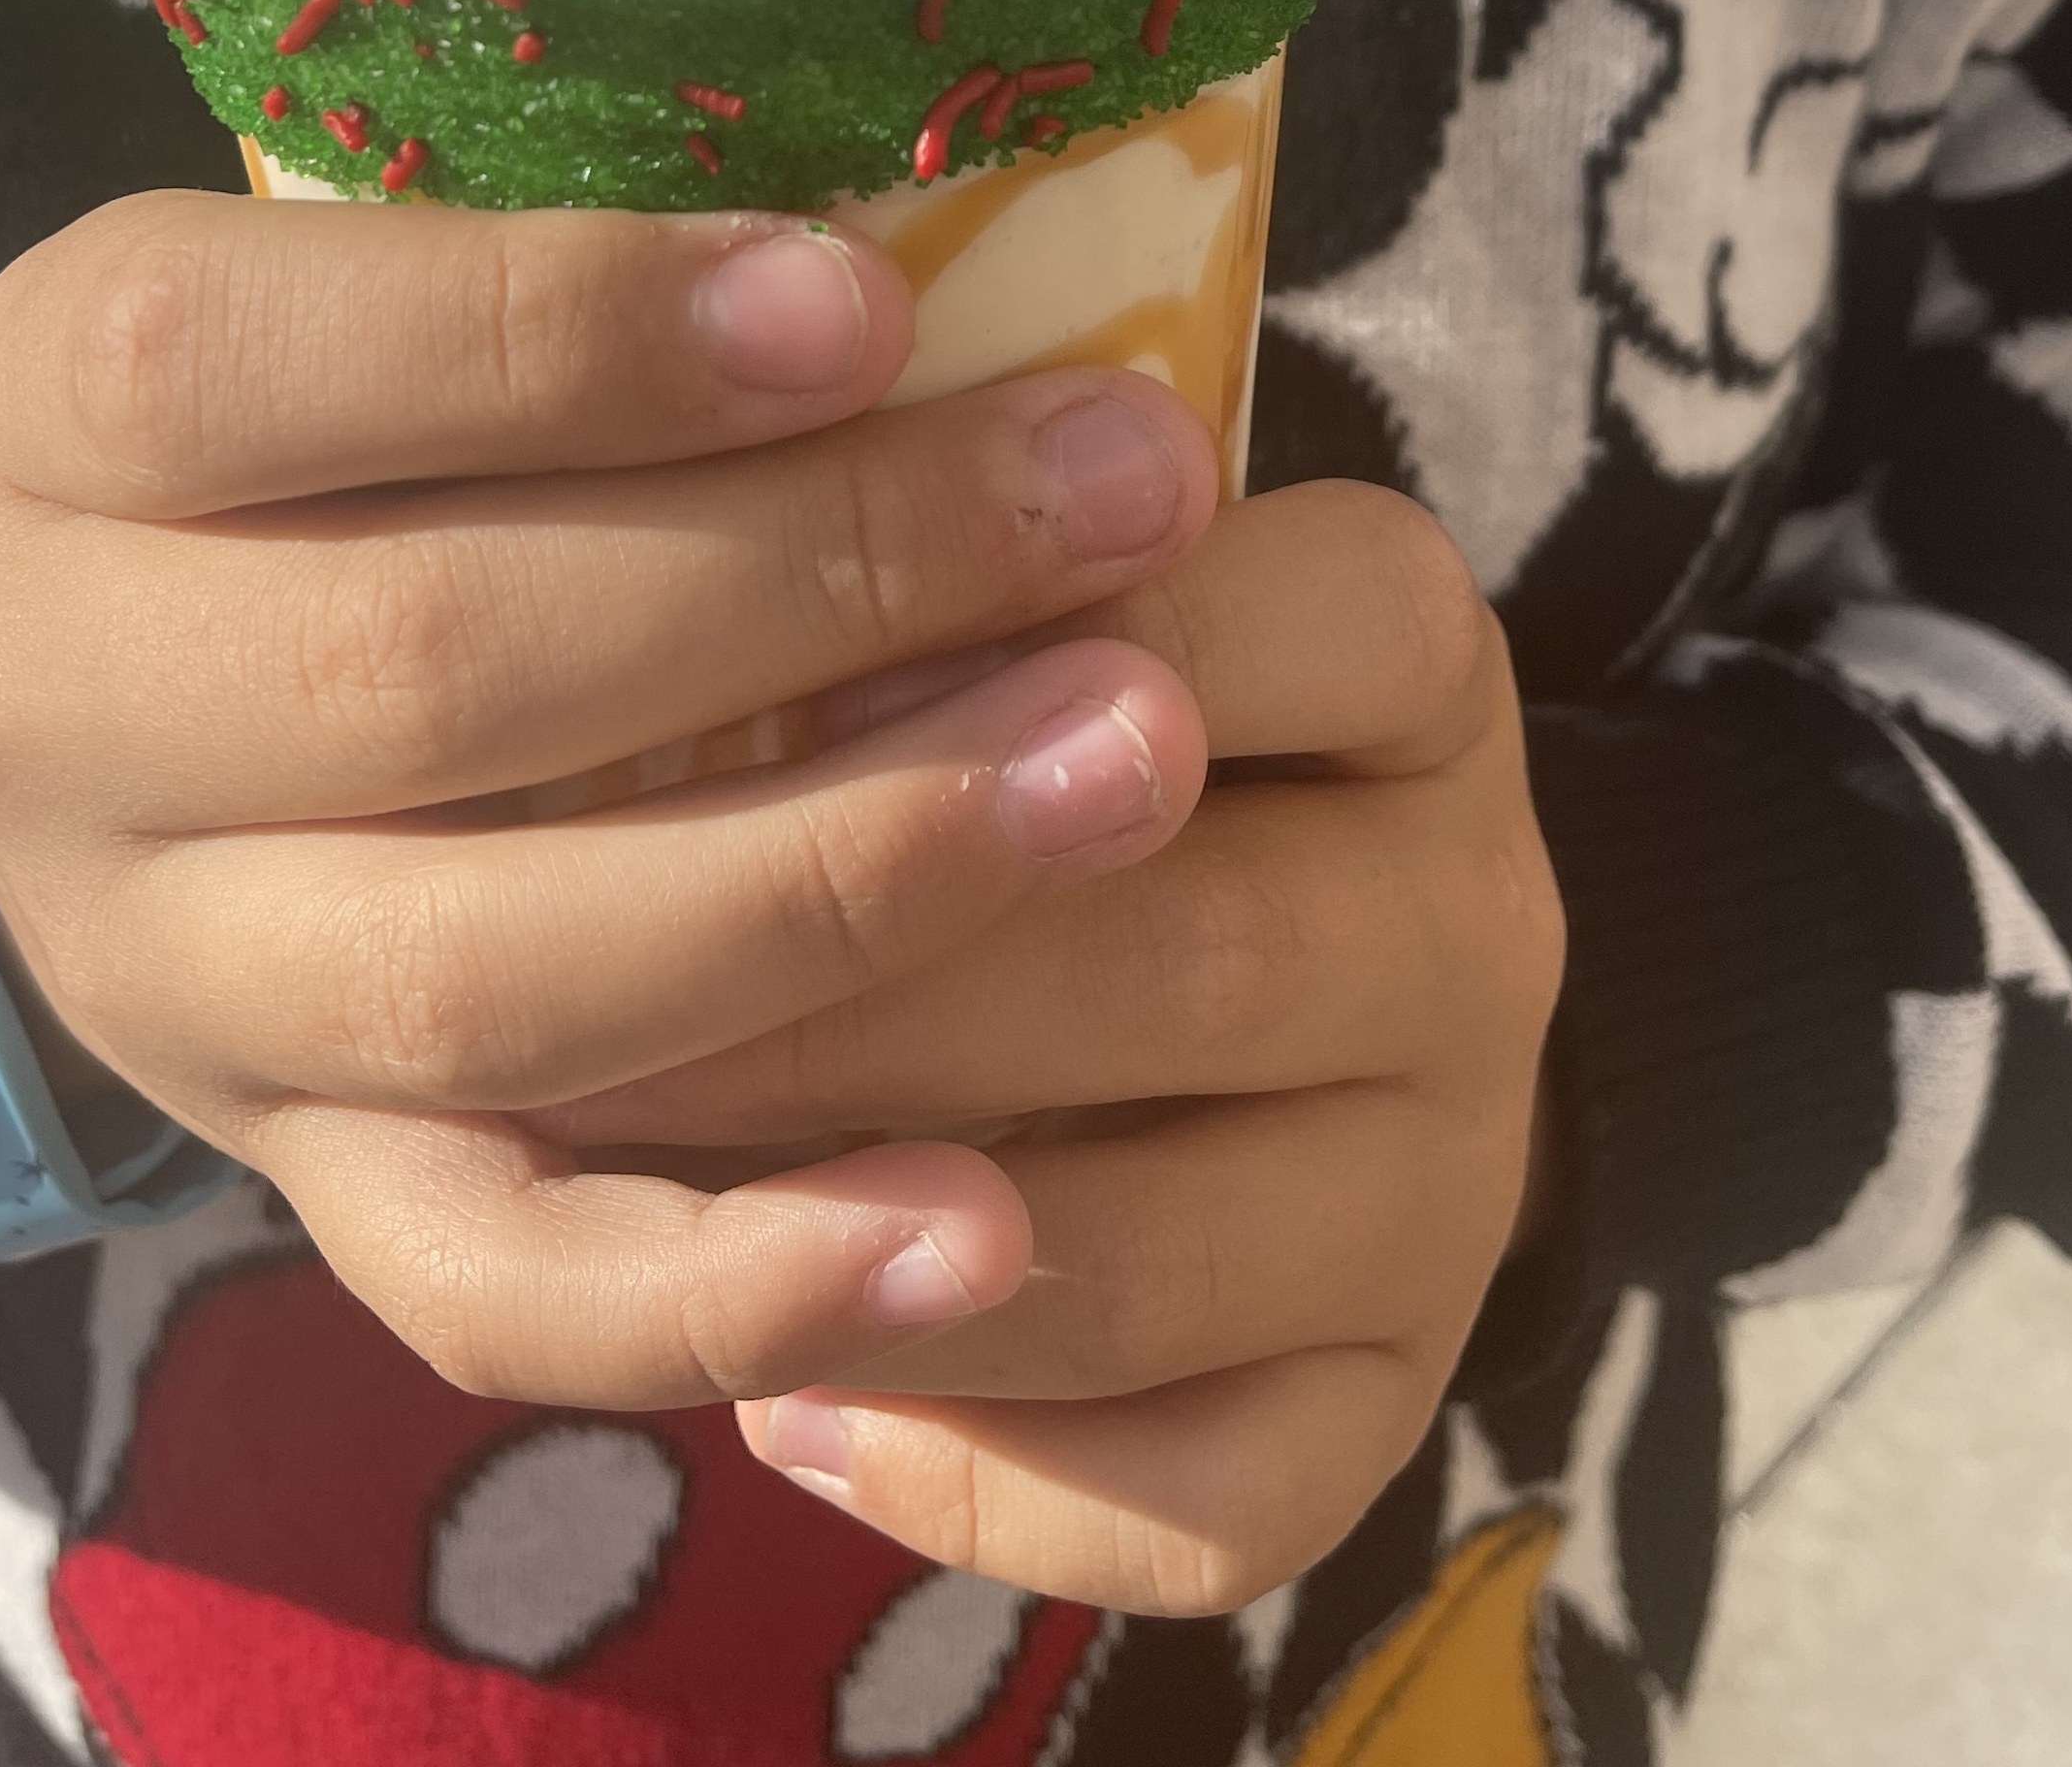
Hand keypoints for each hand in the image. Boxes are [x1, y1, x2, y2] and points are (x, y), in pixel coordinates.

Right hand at [0, 189, 1227, 1409]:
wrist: (122, 704)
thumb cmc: (344, 415)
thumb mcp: (371, 266)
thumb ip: (583, 262)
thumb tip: (947, 247)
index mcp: (71, 408)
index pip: (254, 361)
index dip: (565, 333)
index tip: (872, 304)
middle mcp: (64, 709)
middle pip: (428, 666)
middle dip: (820, 577)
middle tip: (1125, 492)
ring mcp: (176, 984)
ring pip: (490, 984)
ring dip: (847, 877)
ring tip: (1135, 762)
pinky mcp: (308, 1186)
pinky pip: (500, 1286)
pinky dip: (743, 1269)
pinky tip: (980, 1222)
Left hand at [532, 478, 1563, 1614]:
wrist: (1222, 929)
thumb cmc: (1028, 694)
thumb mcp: (1019, 575)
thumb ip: (914, 566)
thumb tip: (704, 599)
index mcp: (1409, 660)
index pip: (1301, 623)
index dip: (1039, 654)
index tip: (783, 687)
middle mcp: (1474, 916)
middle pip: (1202, 959)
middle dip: (866, 994)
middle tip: (597, 1006)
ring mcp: (1448, 1181)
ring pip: (1166, 1258)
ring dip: (876, 1253)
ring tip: (636, 1211)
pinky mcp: (1386, 1397)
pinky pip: (1213, 1504)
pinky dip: (986, 1477)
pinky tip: (797, 1411)